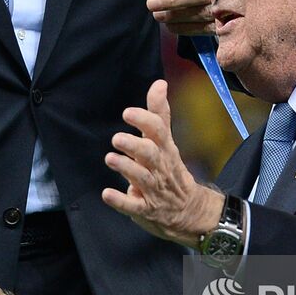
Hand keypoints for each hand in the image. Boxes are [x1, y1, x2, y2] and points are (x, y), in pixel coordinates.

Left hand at [103, 79, 225, 247]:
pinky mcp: (146, 209)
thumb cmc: (171, 170)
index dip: (144, 121)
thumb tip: (159, 83)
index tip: (128, 113)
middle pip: (151, 154)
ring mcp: (154, 190)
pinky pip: (133, 206)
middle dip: (135, 145)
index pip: (159, 132)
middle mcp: (160, 168)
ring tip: (110, 158)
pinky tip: (107, 194)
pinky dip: (120, 200)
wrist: (189, 211)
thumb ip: (159, 114)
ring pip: (141, 178)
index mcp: (165, 150)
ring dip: (126, 168)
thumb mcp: (166, 142)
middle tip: (117, 139)